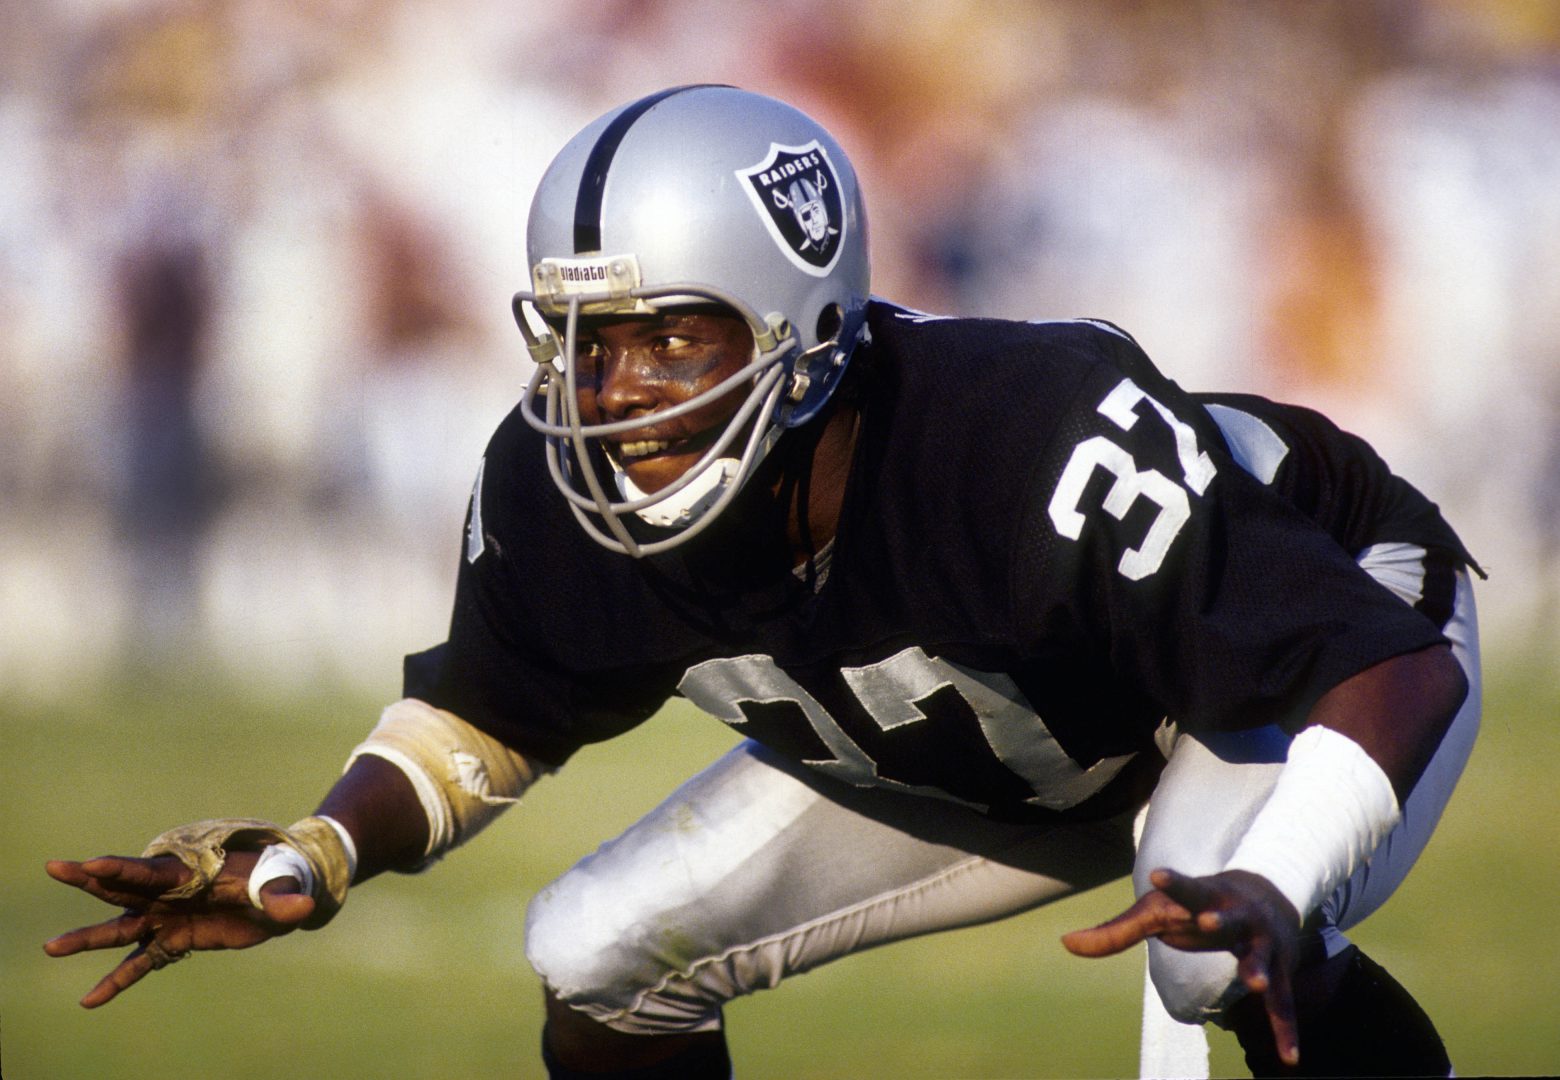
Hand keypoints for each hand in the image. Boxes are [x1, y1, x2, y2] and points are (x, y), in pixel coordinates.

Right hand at [43, 850, 314, 1007]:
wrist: (283, 891)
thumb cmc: (281, 876)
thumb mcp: (284, 883)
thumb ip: (284, 896)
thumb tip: (301, 909)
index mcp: (194, 870)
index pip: (153, 869)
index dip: (123, 867)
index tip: (91, 864)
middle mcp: (172, 891)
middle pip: (125, 886)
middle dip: (90, 878)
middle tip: (55, 867)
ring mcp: (168, 916)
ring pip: (122, 928)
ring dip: (88, 938)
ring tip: (51, 948)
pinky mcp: (174, 940)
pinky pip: (140, 963)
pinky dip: (117, 981)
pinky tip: (90, 1001)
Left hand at [1062, 868, 1302, 1065]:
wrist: (1264, 895)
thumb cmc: (1194, 907)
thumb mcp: (1156, 914)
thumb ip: (1115, 932)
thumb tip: (1065, 943)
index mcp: (1203, 900)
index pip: (1185, 889)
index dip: (1172, 882)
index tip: (1155, 874)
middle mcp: (1236, 918)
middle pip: (1227, 918)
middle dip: (1218, 919)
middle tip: (1206, 921)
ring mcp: (1261, 945)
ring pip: (1260, 958)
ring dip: (1257, 969)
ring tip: (1253, 983)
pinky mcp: (1279, 972)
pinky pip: (1282, 1005)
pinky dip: (1285, 1030)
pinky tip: (1288, 1059)